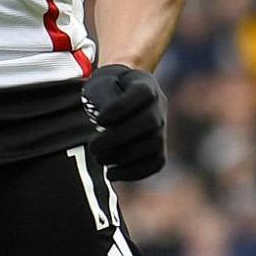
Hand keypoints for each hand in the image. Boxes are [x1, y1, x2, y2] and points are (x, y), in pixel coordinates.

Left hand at [82, 64, 167, 180]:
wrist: (121, 97)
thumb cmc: (107, 89)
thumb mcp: (101, 83)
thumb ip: (103, 96)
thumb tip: (106, 123)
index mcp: (145, 84)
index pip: (142, 93)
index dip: (121, 108)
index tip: (99, 119)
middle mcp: (159, 105)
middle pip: (150, 121)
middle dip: (119, 137)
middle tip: (93, 147)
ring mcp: (162, 128)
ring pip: (153, 144)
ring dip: (123, 156)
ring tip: (99, 158)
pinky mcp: (159, 149)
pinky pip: (155, 163)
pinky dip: (134, 172)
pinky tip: (111, 173)